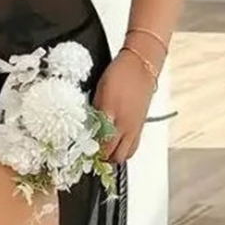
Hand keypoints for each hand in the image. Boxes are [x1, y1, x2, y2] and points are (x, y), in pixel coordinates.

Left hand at [93, 49, 156, 163]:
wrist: (141, 66)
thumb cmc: (120, 75)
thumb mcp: (99, 92)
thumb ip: (94, 114)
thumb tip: (88, 129)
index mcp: (112, 117)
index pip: (101, 146)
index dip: (91, 153)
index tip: (83, 152)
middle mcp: (126, 127)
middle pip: (114, 156)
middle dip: (102, 158)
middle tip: (92, 153)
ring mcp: (135, 128)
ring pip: (126, 155)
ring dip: (114, 156)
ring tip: (104, 151)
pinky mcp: (141, 126)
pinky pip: (133, 146)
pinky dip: (124, 150)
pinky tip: (117, 144)